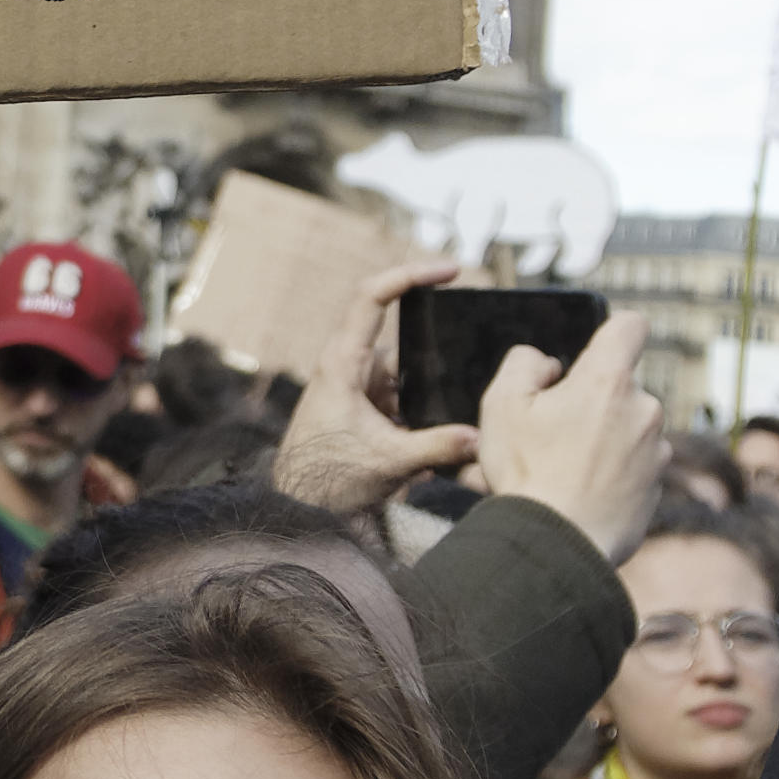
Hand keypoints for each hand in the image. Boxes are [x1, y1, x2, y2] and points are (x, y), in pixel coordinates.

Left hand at [272, 260, 470, 522]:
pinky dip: (424, 413)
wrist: (296, 508)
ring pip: (409, 373)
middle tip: (473, 351)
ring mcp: (358, 388)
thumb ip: (437, 448)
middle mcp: (350, 367)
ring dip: (432, 392)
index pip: (373, 296)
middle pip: (403, 337)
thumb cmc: (325, 479)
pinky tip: (444, 437)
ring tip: (458, 410)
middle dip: (439, 349)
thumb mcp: (388, 462)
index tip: (450, 271)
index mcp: (344, 362)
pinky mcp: (366, 411)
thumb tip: (482, 439)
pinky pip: (404, 399)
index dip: (410, 274)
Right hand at [470, 317, 670, 565]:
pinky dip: (613, 473)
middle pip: (622, 386)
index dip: (611, 331)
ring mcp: (656, 452)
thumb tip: (549, 365)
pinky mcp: (656, 489)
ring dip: (605, 439)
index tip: (593, 350)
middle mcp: (644, 410)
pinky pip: (634, 466)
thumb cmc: (528, 474)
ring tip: (563, 470)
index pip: (630, 326)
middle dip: (594, 400)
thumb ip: (524, 364)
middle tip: (554, 432)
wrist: (557, 548)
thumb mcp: (501, 405)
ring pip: (629, 428)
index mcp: (607, 381)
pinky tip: (581, 493)